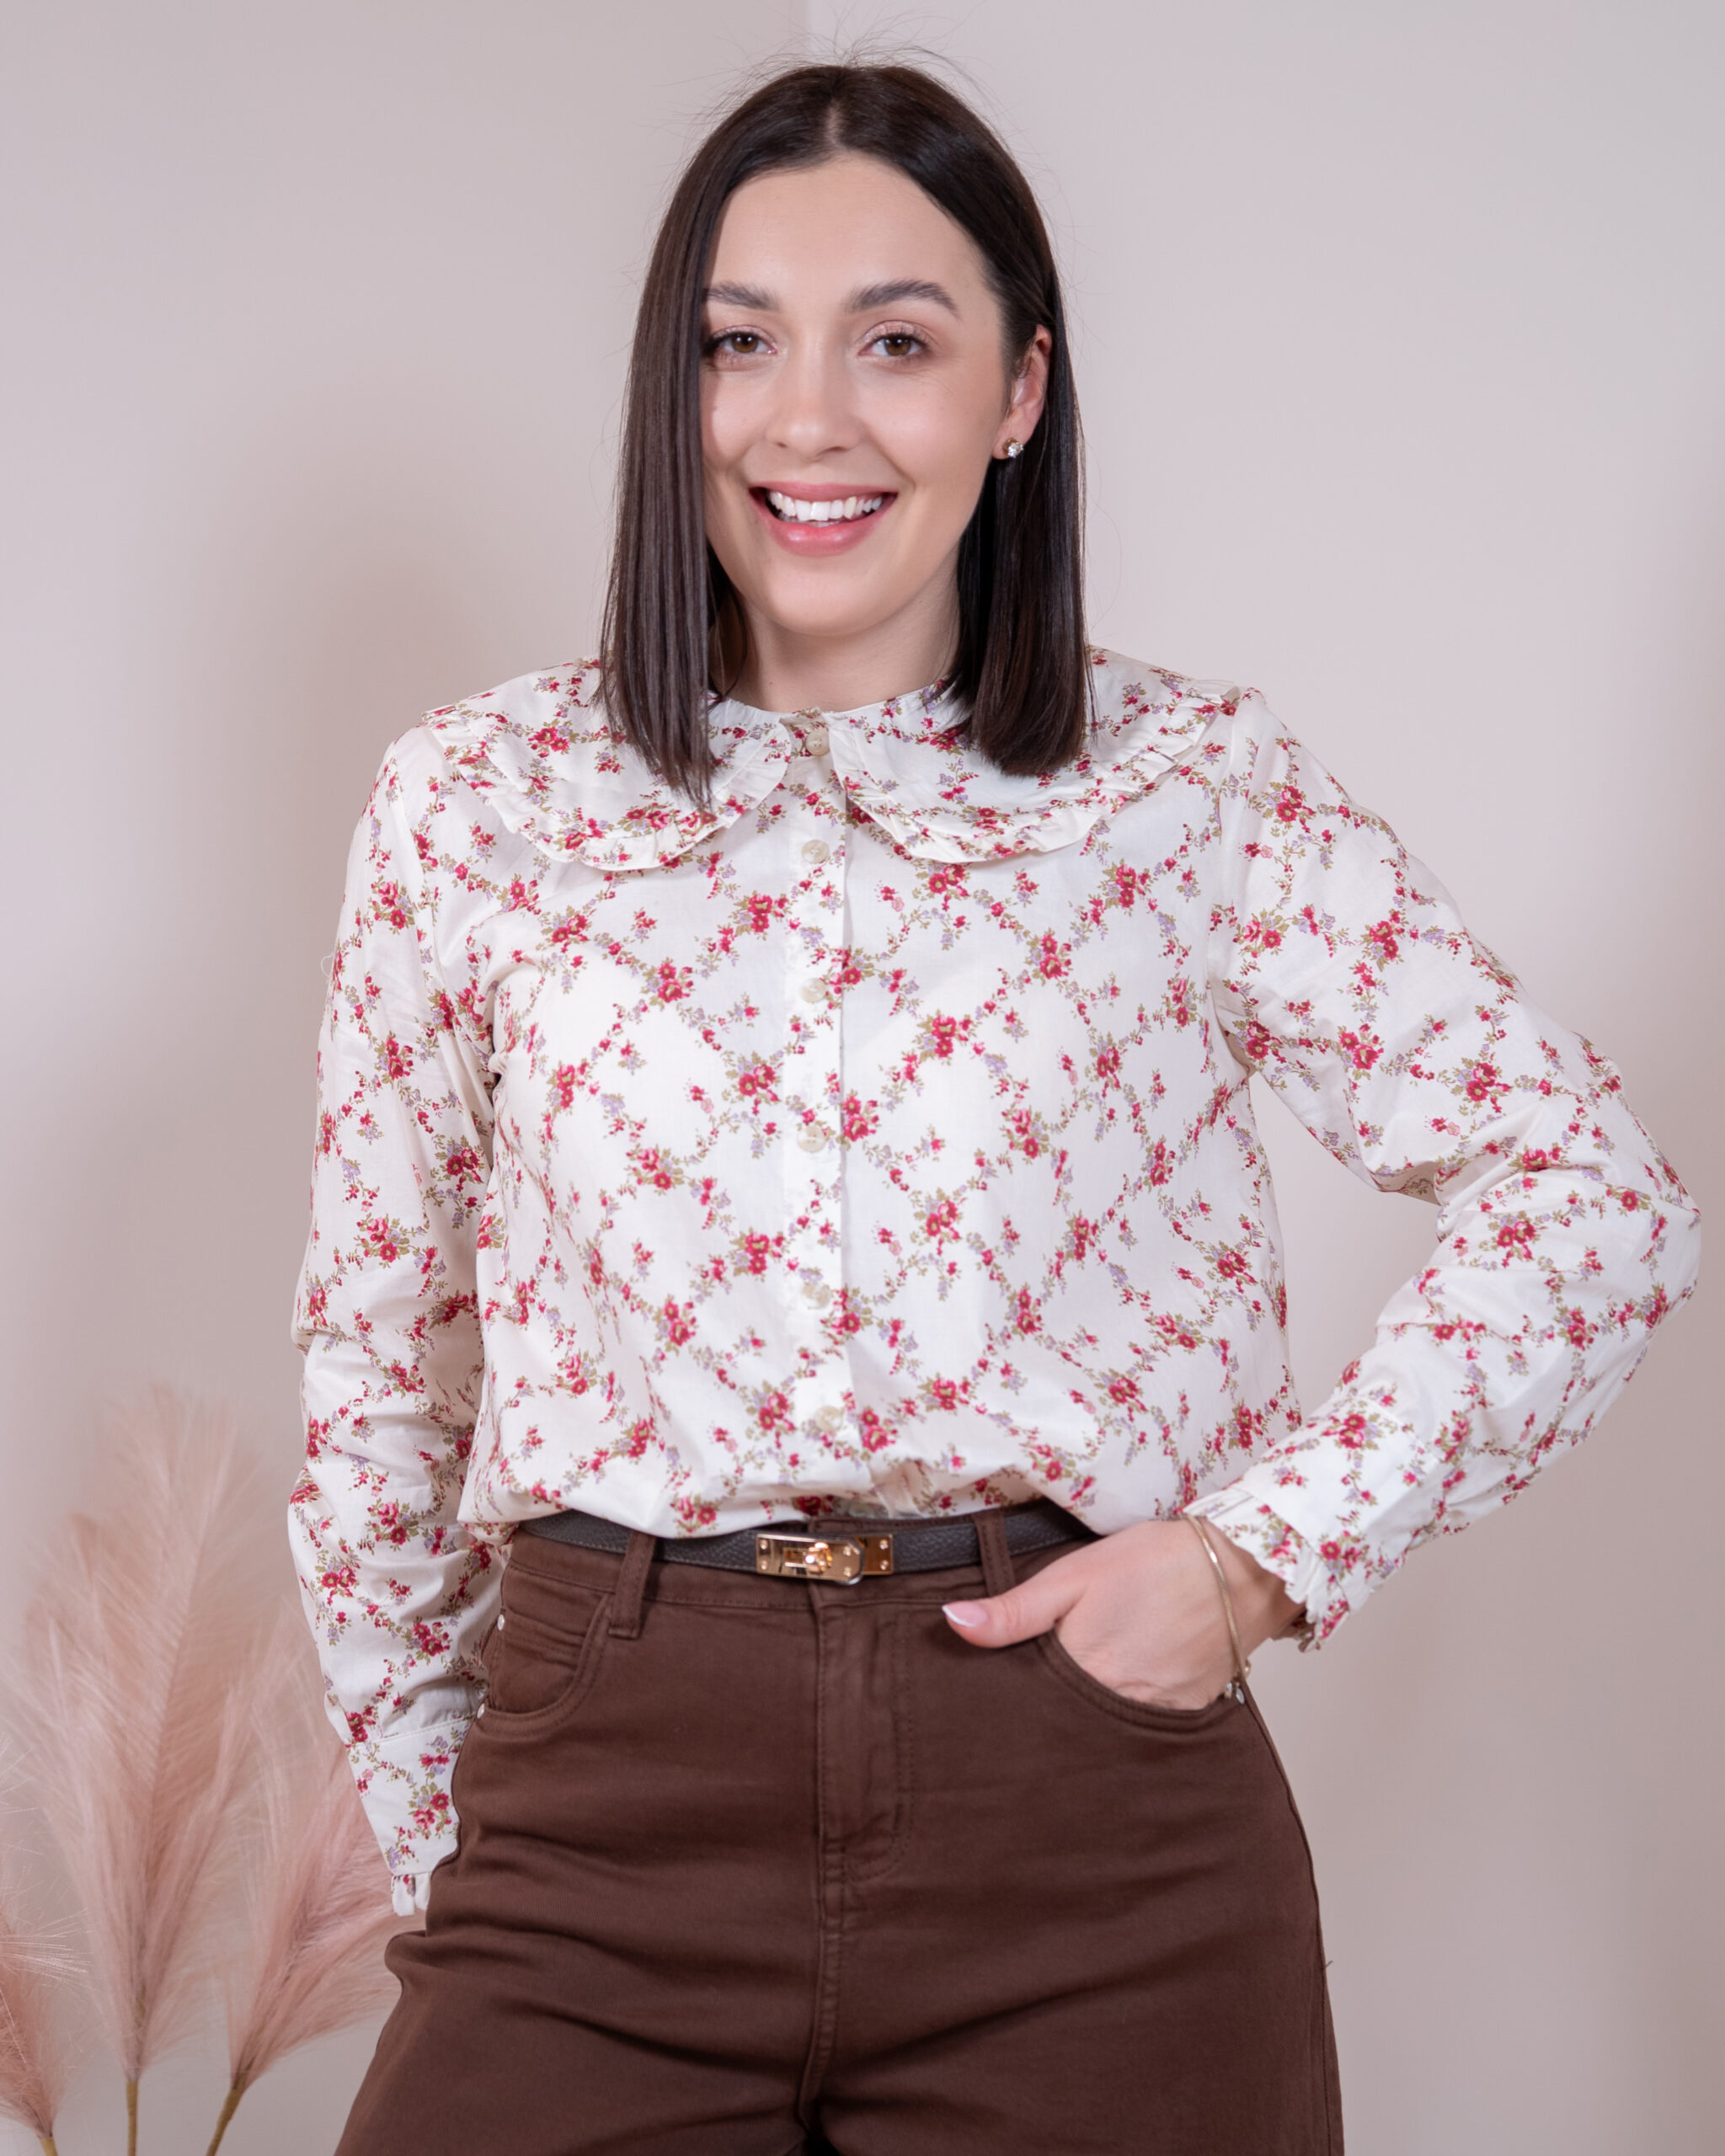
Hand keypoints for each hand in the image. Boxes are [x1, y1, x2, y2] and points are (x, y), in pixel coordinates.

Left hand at [942, 1516, 1301, 1708]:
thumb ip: (1013, 1610)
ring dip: (1084, 1720)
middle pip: (1062, 1728)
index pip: (1026, 1709)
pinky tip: (1117, 1693)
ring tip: (1072, 1700)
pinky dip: (1124, 1715)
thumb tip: (952, 1623)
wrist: (1241, 1568)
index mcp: (1080, 1673)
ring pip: (1101, 1731)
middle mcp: (1115, 1707)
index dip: (1006, 1708)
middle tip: (1026, 1709)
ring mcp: (1153, 1717)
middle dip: (1042, 1722)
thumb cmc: (1155, 1563)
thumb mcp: (1073, 1575)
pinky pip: (1140, 1727)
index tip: (984, 1708)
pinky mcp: (1183, 1717)